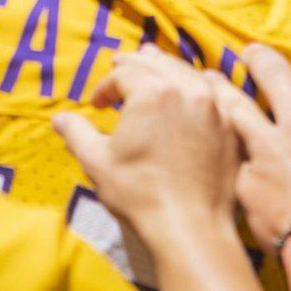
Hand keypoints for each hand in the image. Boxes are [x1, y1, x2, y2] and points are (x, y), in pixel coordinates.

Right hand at [53, 51, 242, 249]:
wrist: (190, 227)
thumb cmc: (140, 195)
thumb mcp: (98, 163)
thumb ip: (78, 134)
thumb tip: (59, 119)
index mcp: (153, 93)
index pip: (124, 73)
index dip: (105, 86)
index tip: (96, 104)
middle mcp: (188, 90)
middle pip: (158, 63)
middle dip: (135, 64)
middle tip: (120, 64)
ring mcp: (215, 106)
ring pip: (188, 73)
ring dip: (166, 69)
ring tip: (153, 68)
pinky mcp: (231, 125)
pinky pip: (214, 93)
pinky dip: (196, 85)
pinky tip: (190, 90)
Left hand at [230, 44, 290, 255]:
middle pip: (273, 74)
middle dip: (260, 60)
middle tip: (250, 53)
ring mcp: (268, 148)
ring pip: (236, 106)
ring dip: (222, 90)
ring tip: (211, 79)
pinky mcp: (247, 178)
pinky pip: (239, 163)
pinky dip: (236, 162)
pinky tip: (221, 161)